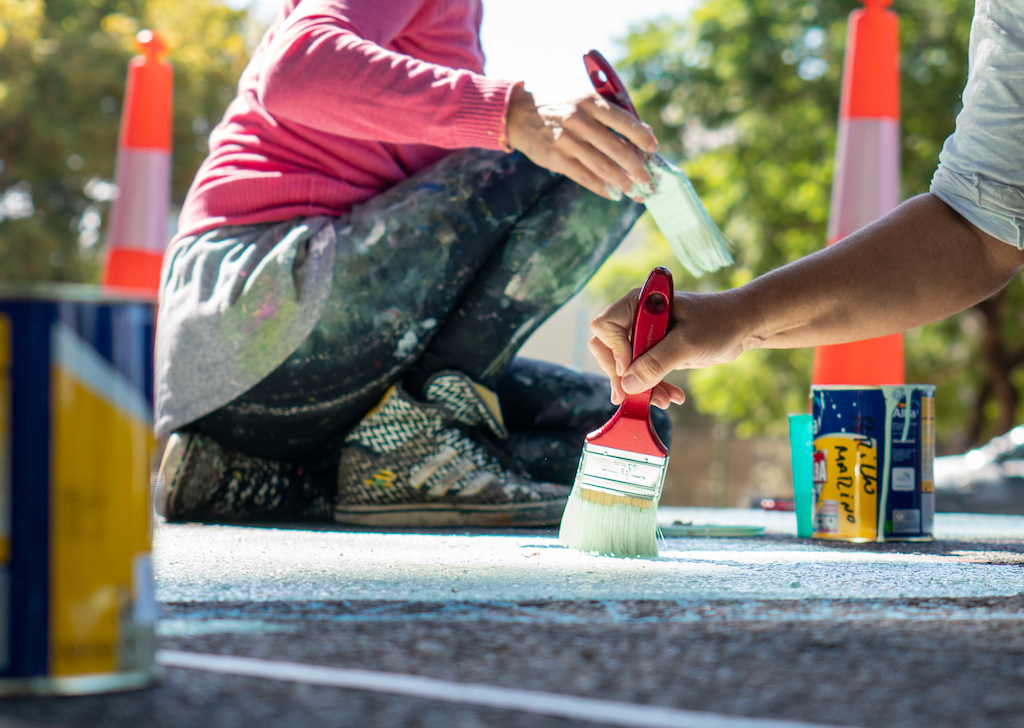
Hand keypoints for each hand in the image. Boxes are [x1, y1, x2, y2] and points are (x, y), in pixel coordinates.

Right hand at [505, 86, 657, 200]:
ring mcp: (567, 141)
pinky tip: (612, 194)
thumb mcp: (582, 98)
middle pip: (617, 149)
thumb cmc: (557, 104)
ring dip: (622, 182)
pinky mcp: (556, 159)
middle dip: (637, 168)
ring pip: (603, 167)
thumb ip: (610, 112)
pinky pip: (584, 177)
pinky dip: (601, 188)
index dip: (643, 138)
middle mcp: (580, 121)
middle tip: (648, 180)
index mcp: (590, 102)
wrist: (516, 112)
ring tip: (634, 192)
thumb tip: (643, 130)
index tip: (654, 149)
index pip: (625, 122)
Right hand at [588, 289, 751, 407]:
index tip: (631, 369)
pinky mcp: (656, 351)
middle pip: (608, 350)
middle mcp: (637, 318)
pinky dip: (652, 387)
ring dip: (640, 387)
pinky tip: (671, 397)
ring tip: (663, 401)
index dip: (613, 350)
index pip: (605, 327)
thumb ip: (656, 363)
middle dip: (624, 376)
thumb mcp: (687, 344)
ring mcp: (646, 336)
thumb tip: (627, 385)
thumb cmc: (718, 323)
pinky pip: (642, 374)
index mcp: (639, 304)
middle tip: (637, 396)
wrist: (743, 325)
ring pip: (625, 367)